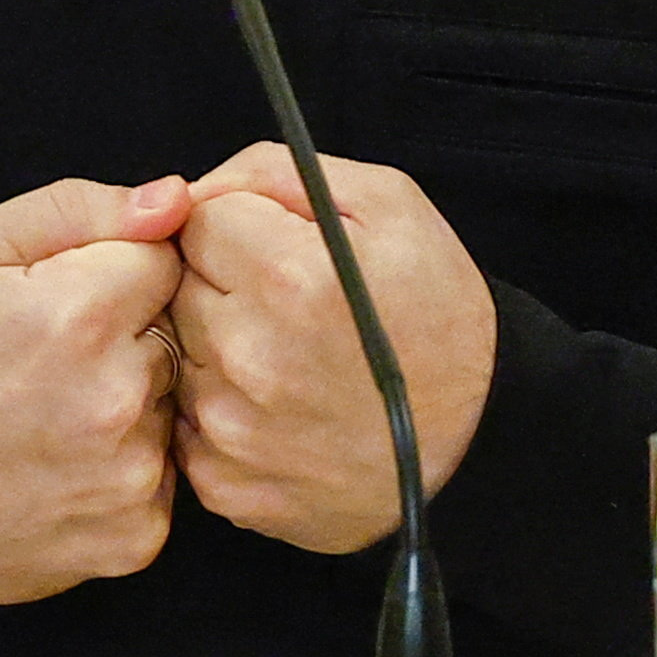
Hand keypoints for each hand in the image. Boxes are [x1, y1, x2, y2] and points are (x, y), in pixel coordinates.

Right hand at [0, 174, 194, 603]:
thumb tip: (172, 199)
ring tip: (47, 417)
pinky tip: (58, 468)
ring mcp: (129, 477)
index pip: (164, 259)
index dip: (113, 272)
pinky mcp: (134, 538)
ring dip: (128, 407)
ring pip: (168, 409)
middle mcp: (117, 398)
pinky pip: (162, 481)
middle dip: (126, 338)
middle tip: (46, 363)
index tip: (66, 298)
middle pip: (174, 336)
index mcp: (81, 314)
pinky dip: (122, 473)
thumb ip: (76, 210)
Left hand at [167, 142, 495, 552]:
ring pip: (177, 354)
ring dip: (217, 347)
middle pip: (179, 286)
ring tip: (286, 357)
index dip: (240, 226)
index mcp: (290, 276)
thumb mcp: (388, 203)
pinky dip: (219, 411)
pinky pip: (184, 424)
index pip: (200, 219)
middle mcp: (250, 356)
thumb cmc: (437, 313)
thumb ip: (276, 171)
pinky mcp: (227, 485)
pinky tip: (275, 408)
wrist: (479, 439)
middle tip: (286, 304)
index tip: (276, 248)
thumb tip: (188, 189)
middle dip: (222, 283)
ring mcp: (233, 430)